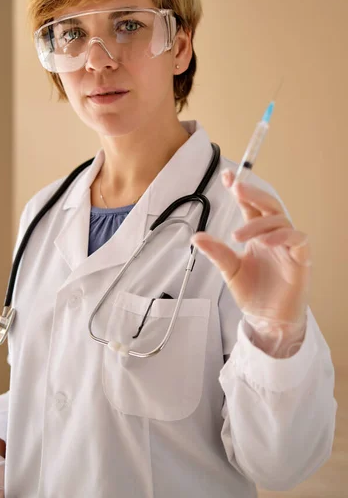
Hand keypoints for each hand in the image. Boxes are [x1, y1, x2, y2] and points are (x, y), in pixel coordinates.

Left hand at [191, 169, 310, 324]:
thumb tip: (196, 236)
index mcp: (257, 234)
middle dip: (253, 193)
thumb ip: (216, 252)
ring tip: (239, 235)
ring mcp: (288, 246)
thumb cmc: (254, 294)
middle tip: (237, 187)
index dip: (241, 190)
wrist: (268, 321)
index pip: (250, 205)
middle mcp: (273, 236)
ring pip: (280, 220)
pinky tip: (265, 242)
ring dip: (259, 223)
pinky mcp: (301, 259)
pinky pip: (297, 239)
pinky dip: (282, 236)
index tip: (227, 177)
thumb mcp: (229, 270)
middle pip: (268, 205)